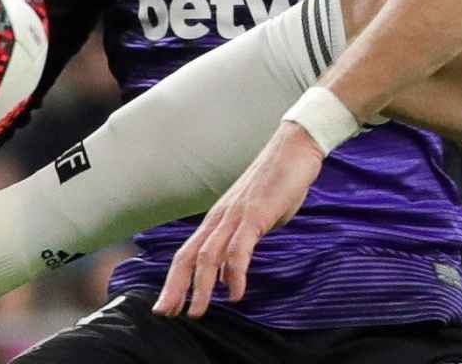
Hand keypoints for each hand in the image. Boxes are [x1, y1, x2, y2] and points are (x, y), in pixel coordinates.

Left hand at [153, 123, 323, 318]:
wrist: (295, 148)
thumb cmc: (278, 182)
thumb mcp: (256, 218)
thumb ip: (242, 242)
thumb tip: (231, 272)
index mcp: (218, 219)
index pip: (188, 253)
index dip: (175, 280)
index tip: (167, 305)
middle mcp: (220, 217)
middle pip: (188, 256)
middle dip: (175, 287)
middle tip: (166, 313)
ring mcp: (236, 215)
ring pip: (208, 256)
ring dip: (200, 287)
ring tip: (197, 312)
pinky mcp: (255, 214)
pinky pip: (239, 248)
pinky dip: (234, 273)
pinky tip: (234, 294)